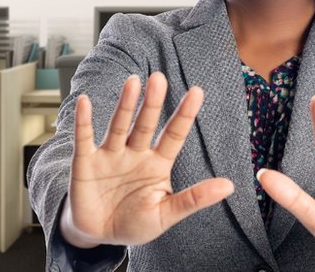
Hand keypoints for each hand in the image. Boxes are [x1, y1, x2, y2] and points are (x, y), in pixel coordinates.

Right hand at [60, 72, 234, 247]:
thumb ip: (194, 199)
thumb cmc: (135, 224)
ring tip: (132, 82)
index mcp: (158, 164)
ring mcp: (110, 155)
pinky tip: (85, 102)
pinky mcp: (86, 164)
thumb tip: (229, 185)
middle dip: (152, 102)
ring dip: (125, 105)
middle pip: (145, 124)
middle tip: (159, 78)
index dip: (184, 114)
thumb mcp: (166, 214)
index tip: (197, 91)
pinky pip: (84, 139)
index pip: (174, 134)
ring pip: (119, 126)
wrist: (99, 236)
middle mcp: (135, 153)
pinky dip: (84, 122)